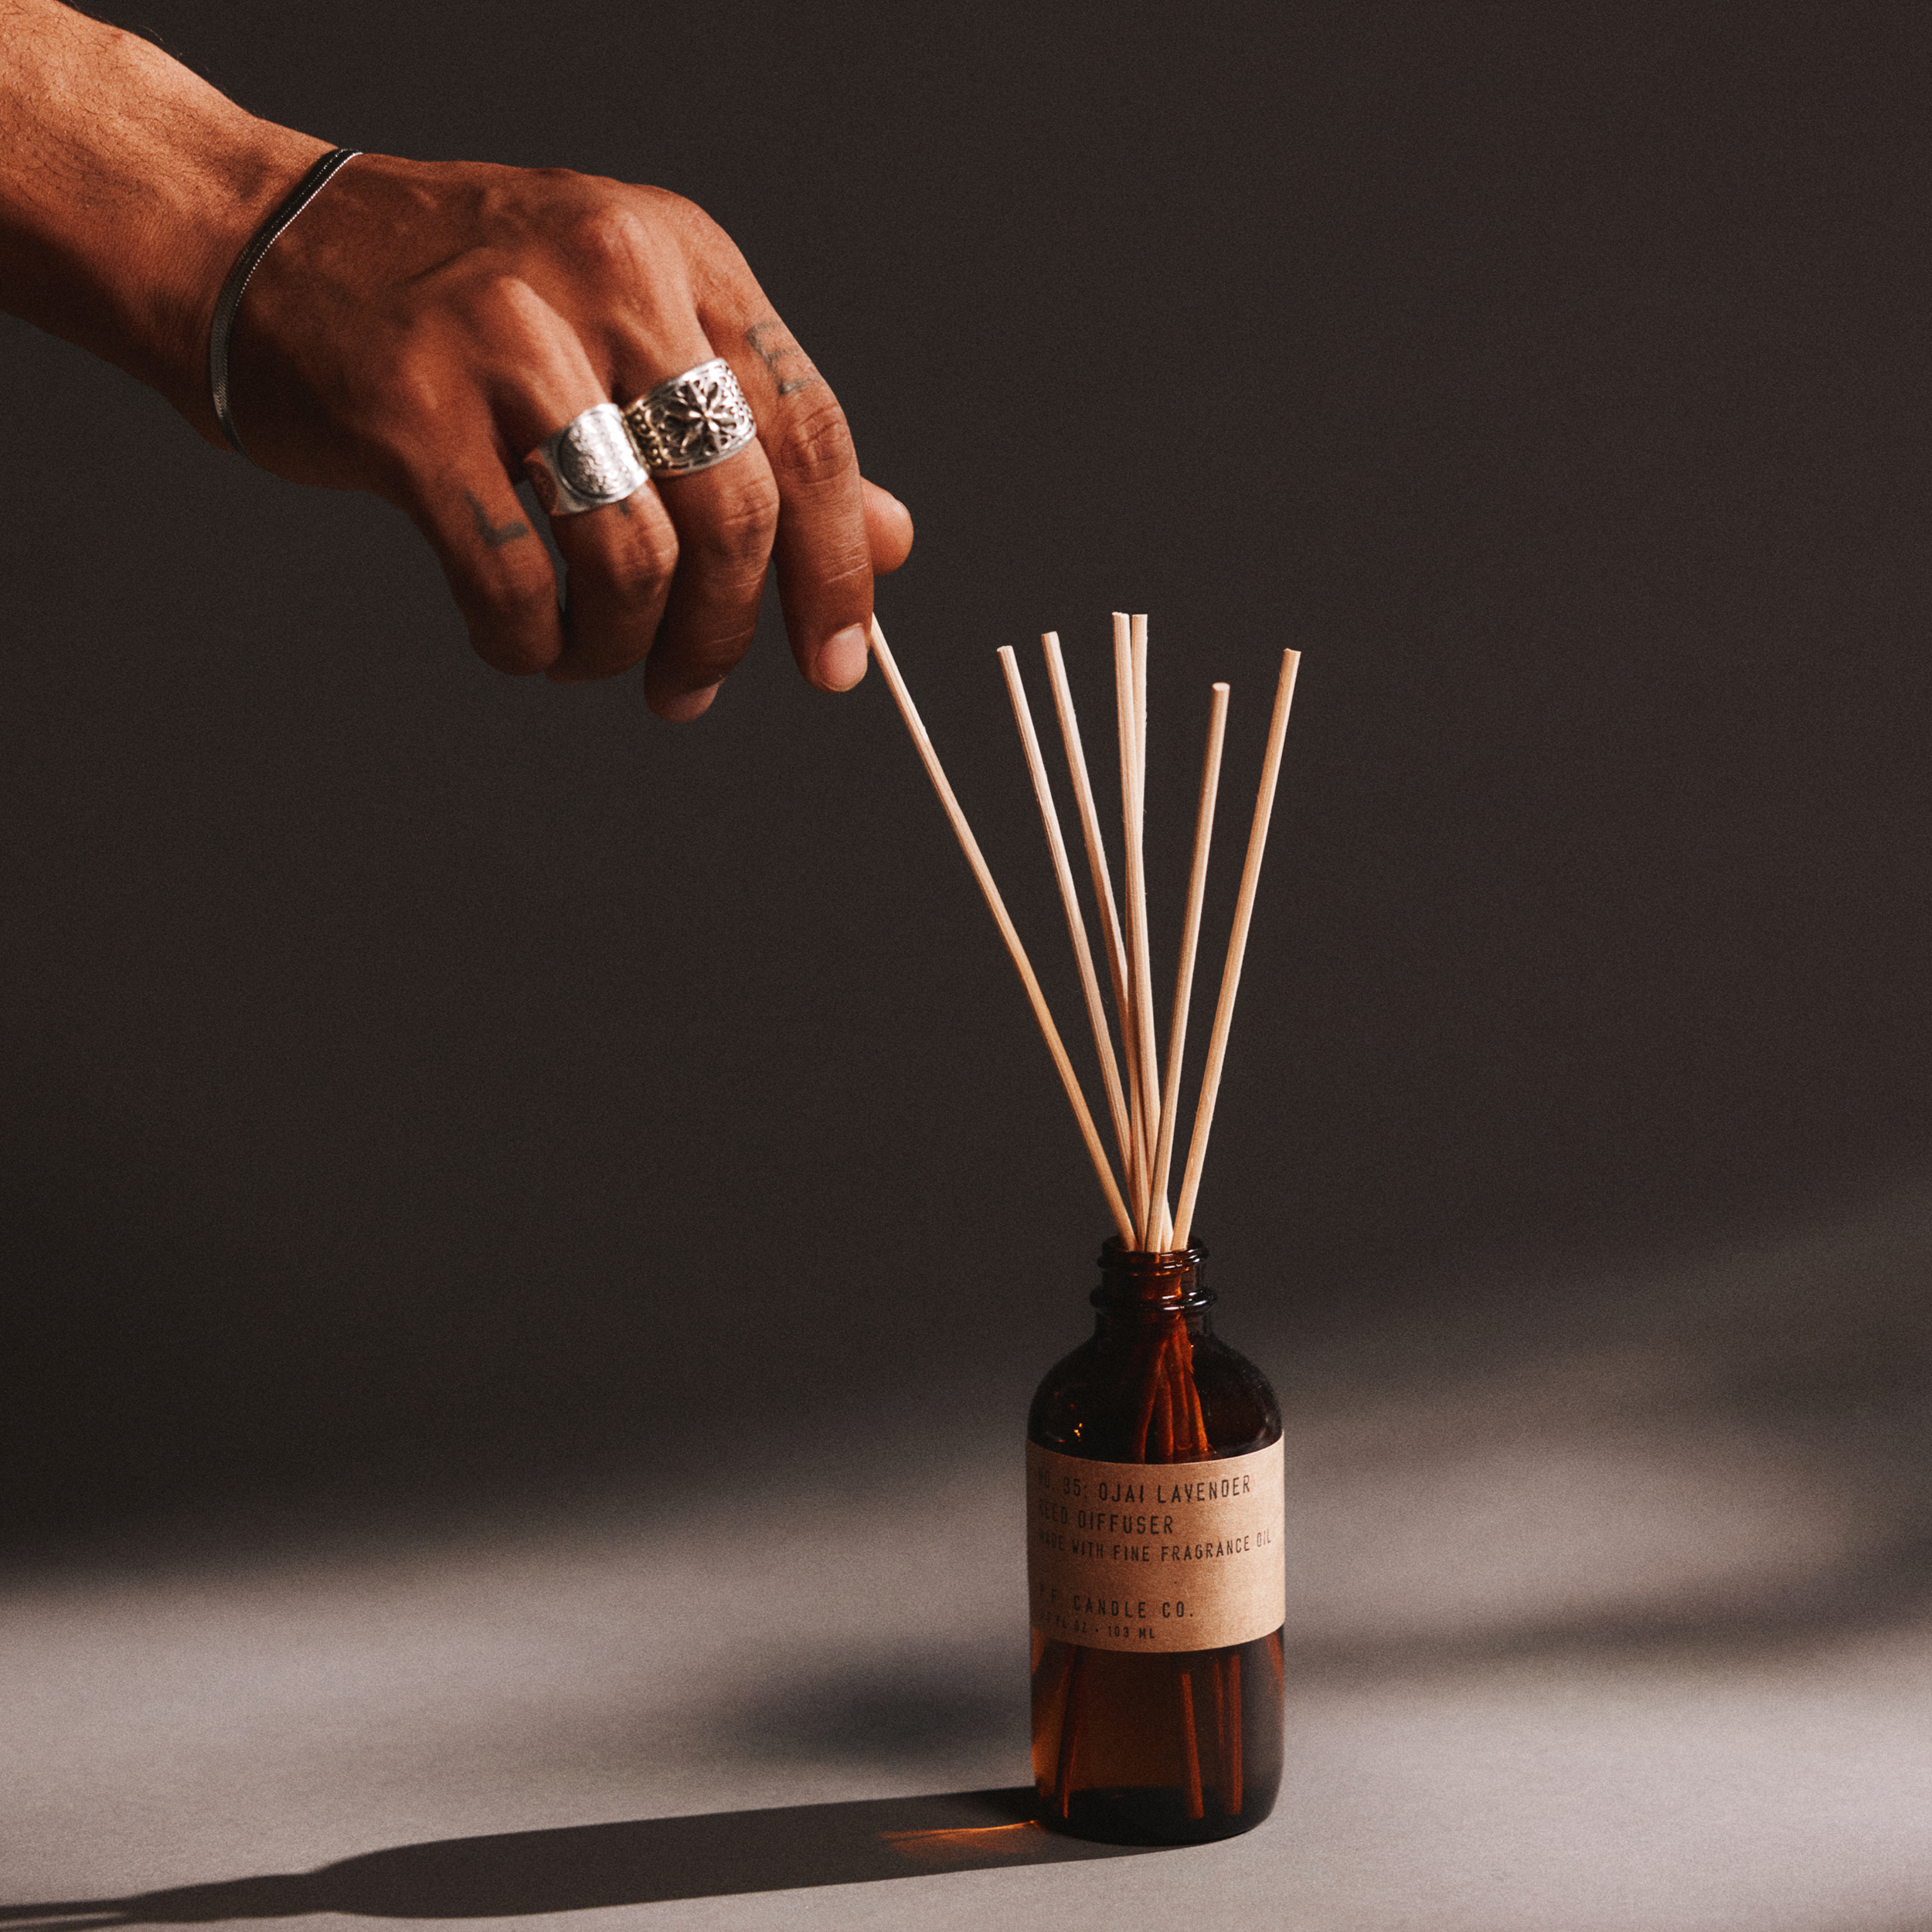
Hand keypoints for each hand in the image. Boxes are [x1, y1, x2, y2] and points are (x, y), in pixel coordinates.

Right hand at [227, 154, 912, 715]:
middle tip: (692, 690)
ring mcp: (507, 340)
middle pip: (733, 511)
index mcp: (684, 258)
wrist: (252, 240)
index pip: (810, 433)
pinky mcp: (412, 411)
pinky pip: (517, 584)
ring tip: (588, 659)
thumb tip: (894, 540)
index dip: (837, 569)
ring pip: (633, 561)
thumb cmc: (459, 307)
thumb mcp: (634, 333)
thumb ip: (762, 437)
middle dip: (726, 634)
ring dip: (621, 650)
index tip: (837, 663)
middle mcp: (609, 280)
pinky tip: (520, 643)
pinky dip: (530, 647)